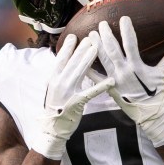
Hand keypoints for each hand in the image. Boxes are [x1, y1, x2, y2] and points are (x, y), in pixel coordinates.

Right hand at [30, 35, 112, 159]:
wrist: (52, 128)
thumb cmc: (56, 108)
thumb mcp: (55, 90)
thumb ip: (62, 78)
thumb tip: (69, 64)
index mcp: (53, 79)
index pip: (60, 59)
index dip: (67, 47)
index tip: (74, 36)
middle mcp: (58, 83)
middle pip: (72, 62)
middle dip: (81, 48)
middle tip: (91, 36)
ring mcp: (67, 92)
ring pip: (79, 72)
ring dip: (88, 59)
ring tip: (97, 47)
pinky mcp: (76, 102)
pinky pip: (90, 92)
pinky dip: (101, 86)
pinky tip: (111, 81)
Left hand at [91, 16, 163, 146]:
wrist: (148, 113)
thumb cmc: (156, 93)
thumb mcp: (163, 74)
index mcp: (137, 66)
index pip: (131, 44)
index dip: (127, 30)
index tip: (124, 18)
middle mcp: (124, 71)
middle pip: (112, 49)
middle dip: (106, 35)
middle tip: (102, 23)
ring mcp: (114, 79)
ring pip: (103, 60)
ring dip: (96, 46)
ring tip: (91, 34)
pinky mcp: (109, 88)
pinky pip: (96, 77)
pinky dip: (89, 69)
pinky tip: (82, 60)